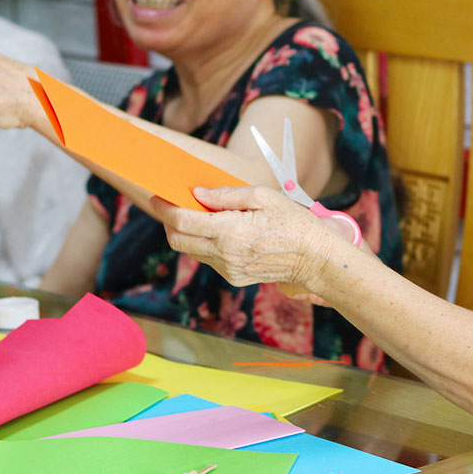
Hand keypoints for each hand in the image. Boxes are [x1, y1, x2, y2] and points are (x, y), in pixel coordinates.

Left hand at [146, 186, 346, 302]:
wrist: (313, 258)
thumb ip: (226, 196)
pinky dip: (205, 244)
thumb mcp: (262, 197)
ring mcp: (228, 269)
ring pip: (191, 251)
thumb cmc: (292, 222)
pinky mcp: (233, 278)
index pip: (182, 222)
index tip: (159, 196)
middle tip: (172, 206)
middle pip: (178, 240)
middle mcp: (224, 254)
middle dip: (169, 222)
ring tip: (197, 216)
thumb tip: (198, 195)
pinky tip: (218, 232)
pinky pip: (209, 260)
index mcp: (229, 232)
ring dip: (187, 234)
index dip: (165, 208)